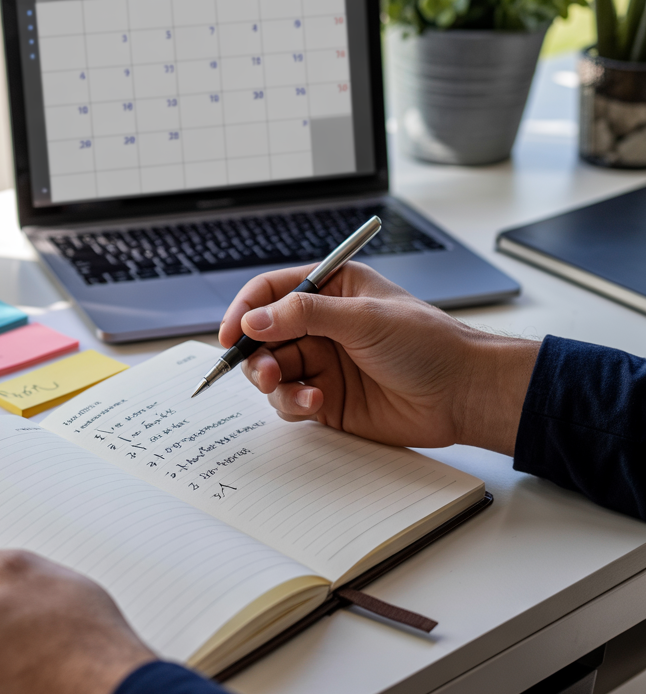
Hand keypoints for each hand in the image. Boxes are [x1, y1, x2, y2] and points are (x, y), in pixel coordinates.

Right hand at [219, 262, 538, 454]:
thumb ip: (305, 315)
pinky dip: (293, 403)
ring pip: (271, 371)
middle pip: (263, 336)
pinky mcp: (326, 399)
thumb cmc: (428, 343)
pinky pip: (289, 401)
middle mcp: (321, 326)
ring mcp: (323, 363)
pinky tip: (316, 402)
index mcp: (331, 291)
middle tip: (264, 370)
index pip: (271, 292)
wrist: (462, 394)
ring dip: (272, 381)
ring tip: (288, 387)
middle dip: (256, 353)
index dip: (245, 310)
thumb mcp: (364, 318)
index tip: (230, 334)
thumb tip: (254, 320)